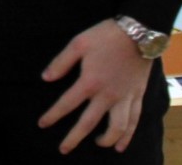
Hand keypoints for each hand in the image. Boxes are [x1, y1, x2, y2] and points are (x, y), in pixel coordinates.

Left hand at [38, 19, 151, 154]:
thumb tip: (45, 78)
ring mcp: (125, 97)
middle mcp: (107, 94)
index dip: (53, 115)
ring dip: (106, 140)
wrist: (139, 32)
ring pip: (116, 127)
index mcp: (90, 81)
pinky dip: (128, 135)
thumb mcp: (78, 44)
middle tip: (63, 149)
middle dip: (74, 138)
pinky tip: (122, 145)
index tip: (42, 124)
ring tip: (97, 145)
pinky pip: (134, 121)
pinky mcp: (138, 96)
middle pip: (88, 123)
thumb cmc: (106, 36)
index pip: (67, 104)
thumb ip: (61, 63)